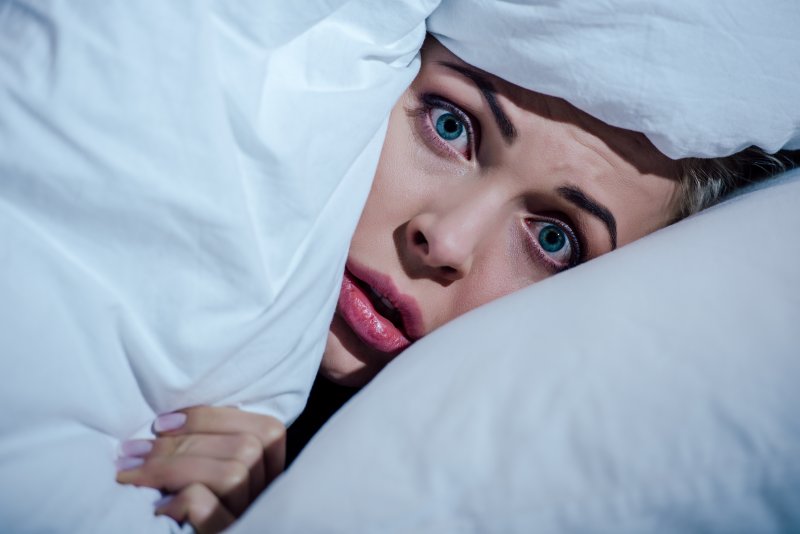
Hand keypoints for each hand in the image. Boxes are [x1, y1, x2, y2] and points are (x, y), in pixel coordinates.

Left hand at [115, 406, 285, 533]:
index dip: (213, 418)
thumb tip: (171, 419)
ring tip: (132, 474)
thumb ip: (208, 446)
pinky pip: (206, 506)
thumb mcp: (203, 470)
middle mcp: (269, 497)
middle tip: (133, 451)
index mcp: (270, 473)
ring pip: (232, 474)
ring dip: (173, 467)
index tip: (162, 423)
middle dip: (184, 441)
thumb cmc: (181, 512)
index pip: (267, 429)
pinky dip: (178, 499)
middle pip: (247, 448)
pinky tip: (158, 509)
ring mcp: (250, 519)